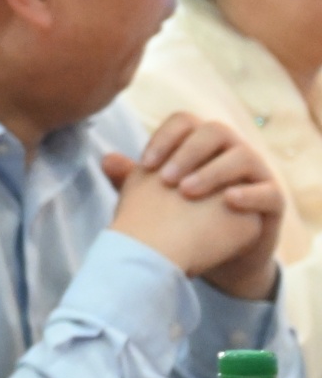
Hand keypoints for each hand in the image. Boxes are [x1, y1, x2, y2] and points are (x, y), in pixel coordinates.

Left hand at [106, 114, 281, 299]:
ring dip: (213, 172)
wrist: (216, 255)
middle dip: (188, 152)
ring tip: (187, 192)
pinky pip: (269, 190)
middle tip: (165, 178)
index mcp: (200, 145)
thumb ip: (132, 180)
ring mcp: (255, 174)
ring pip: (243, 156)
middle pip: (215, 131)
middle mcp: (230, 151)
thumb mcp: (154, 199)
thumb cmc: (182, 219)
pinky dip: (250, 193)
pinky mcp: (272, 202)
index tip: (145, 164)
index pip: (186, 122)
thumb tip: (105, 159)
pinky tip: (228, 201)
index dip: (165, 136)